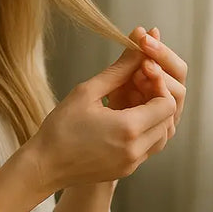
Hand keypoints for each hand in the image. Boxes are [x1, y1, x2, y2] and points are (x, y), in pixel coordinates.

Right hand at [25, 44, 176, 192]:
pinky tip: (126, 116)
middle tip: (136, 83)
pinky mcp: (128, 169)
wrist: (44, 166)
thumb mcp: (87, 91)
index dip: (158, 85)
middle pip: (168, 118)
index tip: (141, 73)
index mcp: (128, 129)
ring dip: (153, 114)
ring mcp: (133, 163)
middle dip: (157, 97)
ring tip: (131, 99)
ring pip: (162, 134)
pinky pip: (150, 147)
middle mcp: (136, 149)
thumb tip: (138, 42)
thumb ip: (119, 69)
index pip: (167, 103)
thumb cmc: (61, 127)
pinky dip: (146, 130)